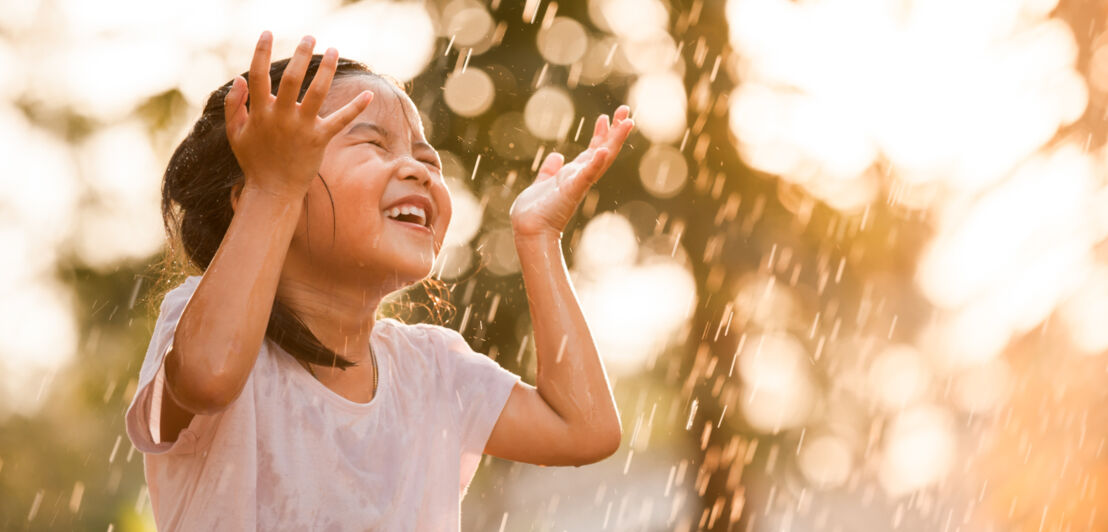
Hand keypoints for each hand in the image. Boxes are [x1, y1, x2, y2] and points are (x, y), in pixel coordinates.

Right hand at [224, 32, 371, 200]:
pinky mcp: (320, 140)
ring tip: (334, 50)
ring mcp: (302, 128)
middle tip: (309, 37)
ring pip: (317, 93)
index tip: (267, 33)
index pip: (258, 76)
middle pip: (293, 78)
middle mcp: (282, 117)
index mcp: (260, 113)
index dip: (261, 52)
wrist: (273, 191)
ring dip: (327, 70)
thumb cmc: (254, 161)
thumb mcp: (236, 134)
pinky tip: (369, 93)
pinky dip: (356, 107)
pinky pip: (340, 121)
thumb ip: (234, 106)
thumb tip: (240, 78)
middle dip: (301, 55)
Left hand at [509, 105, 634, 238]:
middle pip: (603, 150)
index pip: (592, 150)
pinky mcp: (572, 190)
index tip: (605, 117)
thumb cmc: (535, 211)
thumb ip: (550, 170)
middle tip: (626, 110)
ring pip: (602, 158)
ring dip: (615, 140)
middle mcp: (580, 177)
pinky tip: (602, 150)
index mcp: (573, 175)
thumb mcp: (543, 183)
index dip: (600, 134)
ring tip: (627, 122)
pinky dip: (595, 163)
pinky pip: (586, 175)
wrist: (529, 230)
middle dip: (615, 131)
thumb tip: (556, 156)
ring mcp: (579, 183)